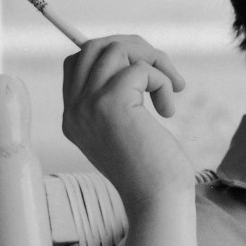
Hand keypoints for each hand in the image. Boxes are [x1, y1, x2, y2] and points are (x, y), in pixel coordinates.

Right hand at [62, 35, 193, 212]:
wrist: (157, 199)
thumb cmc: (152, 167)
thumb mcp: (126, 128)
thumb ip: (118, 96)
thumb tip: (138, 56)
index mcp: (73, 116)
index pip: (78, 61)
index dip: (113, 53)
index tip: (145, 68)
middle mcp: (73, 109)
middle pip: (94, 46)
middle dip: (135, 49)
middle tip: (164, 72)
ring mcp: (88, 106)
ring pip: (115, 49)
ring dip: (153, 61)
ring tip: (172, 89)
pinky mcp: (110, 104)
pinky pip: (140, 69)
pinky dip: (162, 81)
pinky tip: (167, 109)